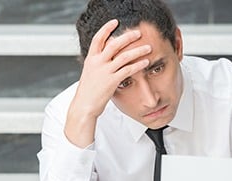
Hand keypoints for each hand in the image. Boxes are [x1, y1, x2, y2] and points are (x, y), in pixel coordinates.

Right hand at [64, 19, 151, 146]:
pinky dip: (138, 65)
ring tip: (148, 47)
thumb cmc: (87, 92)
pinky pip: (128, 70)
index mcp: (90, 59)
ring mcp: (104, 71)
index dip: (106, 28)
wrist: (83, 106)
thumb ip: (97, 64)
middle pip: (114, 43)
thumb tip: (107, 57)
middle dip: (127, 37)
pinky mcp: (112, 81)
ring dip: (138, 50)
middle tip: (138, 33)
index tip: (115, 22)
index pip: (98, 38)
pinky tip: (146, 62)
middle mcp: (97, 63)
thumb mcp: (90, 74)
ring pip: (124, 56)